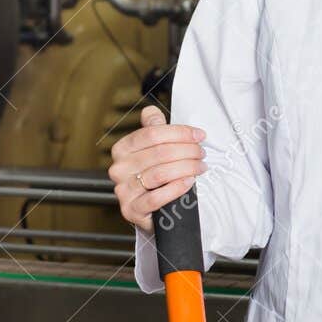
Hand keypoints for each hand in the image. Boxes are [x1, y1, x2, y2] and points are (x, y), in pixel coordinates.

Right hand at [109, 105, 207, 234]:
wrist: (151, 210)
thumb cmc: (154, 176)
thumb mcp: (153, 149)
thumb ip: (152, 129)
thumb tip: (150, 111)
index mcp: (122, 149)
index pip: (152, 133)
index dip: (180, 133)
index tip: (199, 135)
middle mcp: (119, 168)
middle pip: (160, 153)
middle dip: (188, 151)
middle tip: (202, 154)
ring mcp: (123, 190)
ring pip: (160, 174)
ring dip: (187, 168)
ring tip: (200, 167)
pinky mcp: (131, 210)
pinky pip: (156, 198)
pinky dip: (177, 189)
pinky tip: (189, 182)